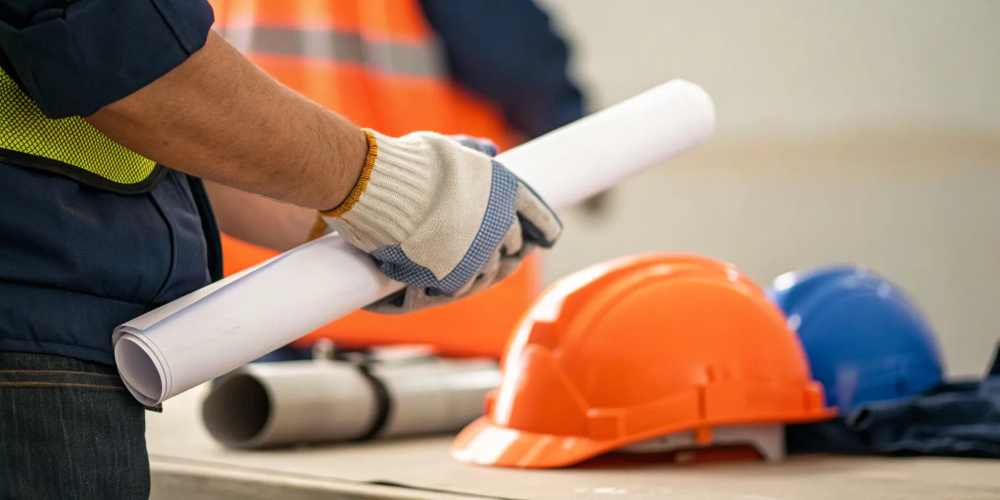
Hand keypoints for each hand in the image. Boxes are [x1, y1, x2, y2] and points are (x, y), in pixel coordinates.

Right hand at [321, 130, 561, 313]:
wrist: (376, 186)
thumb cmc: (409, 163)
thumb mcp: (449, 149)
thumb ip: (473, 152)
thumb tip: (494, 149)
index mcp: (507, 190)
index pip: (539, 217)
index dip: (543, 230)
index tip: (545, 239)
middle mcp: (501, 224)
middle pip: (514, 246)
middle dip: (509, 249)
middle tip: (502, 253)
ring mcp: (480, 254)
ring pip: (490, 271)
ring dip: (480, 270)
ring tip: (466, 267)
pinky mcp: (455, 278)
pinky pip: (463, 287)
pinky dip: (456, 283)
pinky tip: (446, 279)